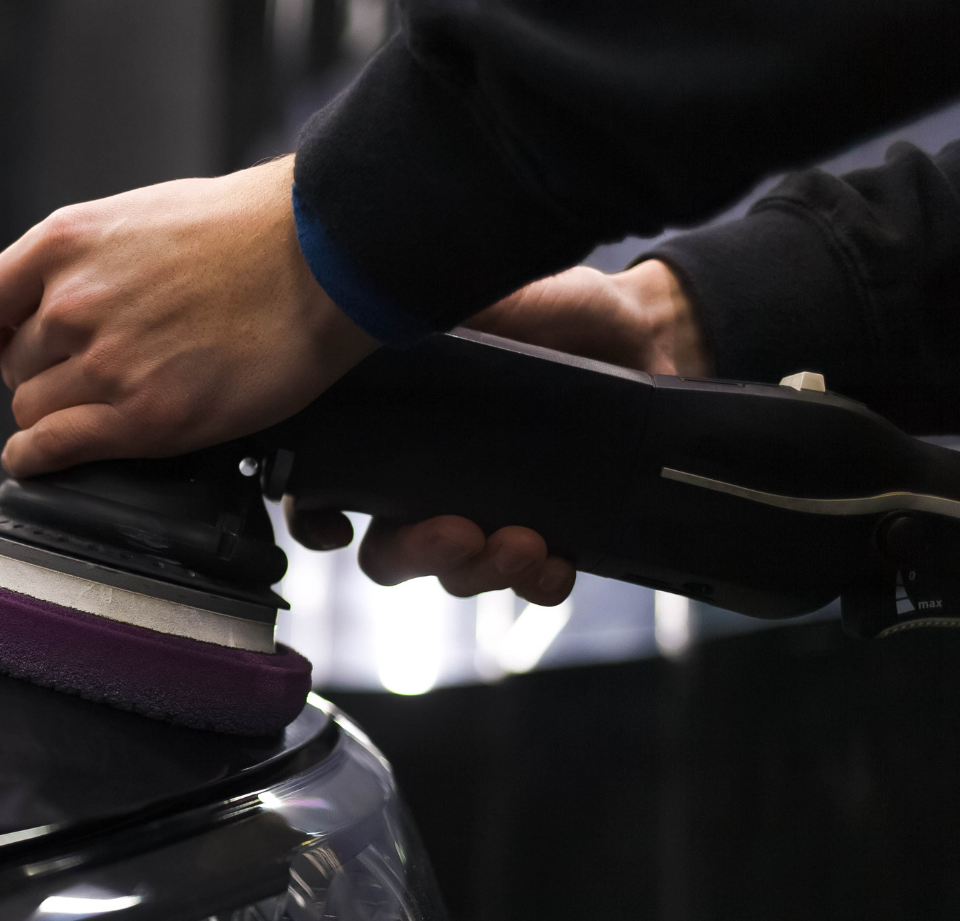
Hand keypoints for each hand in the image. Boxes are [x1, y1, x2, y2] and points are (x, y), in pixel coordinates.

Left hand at [0, 156, 375, 477]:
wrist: (320, 254)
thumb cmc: (249, 230)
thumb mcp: (139, 217)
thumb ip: (87, 261)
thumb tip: (54, 301)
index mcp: (65, 244)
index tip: (9, 348)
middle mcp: (73, 302)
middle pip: (12, 368)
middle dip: (43, 376)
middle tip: (90, 378)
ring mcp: (107, 362)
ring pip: (33, 410)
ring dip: (56, 416)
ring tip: (97, 410)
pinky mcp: (145, 416)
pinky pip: (53, 449)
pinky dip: (37, 460)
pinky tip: (41, 461)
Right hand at [292, 260, 708, 604]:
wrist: (644, 326)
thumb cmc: (552, 307)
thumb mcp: (486, 297)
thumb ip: (426, 314)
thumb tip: (378, 317)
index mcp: (399, 430)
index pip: (329, 487)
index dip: (316, 519)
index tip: (339, 530)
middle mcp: (432, 480)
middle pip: (392, 550)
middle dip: (420, 554)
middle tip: (459, 533)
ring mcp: (489, 510)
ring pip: (459, 573)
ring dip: (483, 571)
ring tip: (526, 542)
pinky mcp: (550, 528)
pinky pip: (530, 582)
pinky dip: (540, 582)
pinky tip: (556, 563)